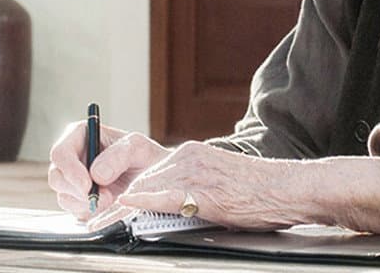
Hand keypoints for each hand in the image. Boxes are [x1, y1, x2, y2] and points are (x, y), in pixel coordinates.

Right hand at [47, 123, 169, 219]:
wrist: (154, 178)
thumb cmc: (143, 156)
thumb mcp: (137, 147)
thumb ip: (118, 156)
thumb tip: (96, 175)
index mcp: (80, 135)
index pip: (60, 153)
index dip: (70, 171)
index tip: (87, 185)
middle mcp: (72, 157)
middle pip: (56, 177)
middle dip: (78, 191)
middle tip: (104, 197)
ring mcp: (73, 180)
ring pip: (64, 196)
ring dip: (86, 203)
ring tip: (111, 199)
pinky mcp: (78, 199)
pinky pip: (74, 210)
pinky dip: (89, 211)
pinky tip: (106, 205)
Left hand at [88, 141, 304, 231]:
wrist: (287, 187)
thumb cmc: (258, 192)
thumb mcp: (217, 183)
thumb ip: (189, 188)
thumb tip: (162, 208)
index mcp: (191, 154)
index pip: (147, 174)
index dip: (123, 194)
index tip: (104, 209)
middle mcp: (188, 157)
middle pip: (140, 180)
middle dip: (113, 204)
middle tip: (92, 222)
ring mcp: (195, 170)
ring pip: (146, 188)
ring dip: (119, 211)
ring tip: (98, 226)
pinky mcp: (204, 188)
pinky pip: (165, 195)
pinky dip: (142, 202)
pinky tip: (125, 207)